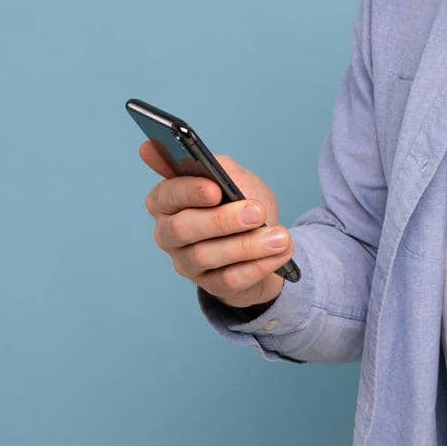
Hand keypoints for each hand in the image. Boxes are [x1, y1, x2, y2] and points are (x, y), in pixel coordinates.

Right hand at [140, 141, 295, 310]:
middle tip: (257, 212)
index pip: (165, 195)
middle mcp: (169, 234)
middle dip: (222, 219)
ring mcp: (187, 263)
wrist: (263, 241)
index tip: (216, 188)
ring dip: (248, 245)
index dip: (188, 191)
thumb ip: (220, 168)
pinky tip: (281, 251)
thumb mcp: (235, 178)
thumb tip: (202, 159)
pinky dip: (259, 265)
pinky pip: (230, 279)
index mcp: (168, 201)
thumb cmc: (241, 202)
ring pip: (208, 256)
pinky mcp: (210, 286)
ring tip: (280, 236)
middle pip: (183, 228)